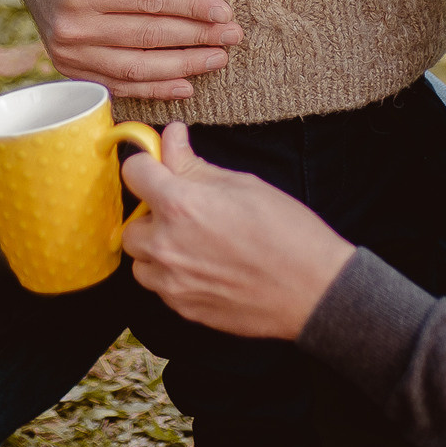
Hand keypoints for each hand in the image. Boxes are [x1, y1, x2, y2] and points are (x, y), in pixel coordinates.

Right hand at [13, 0, 241, 101]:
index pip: (150, 2)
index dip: (192, 7)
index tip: (226, 12)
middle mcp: (73, 25)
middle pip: (148, 36)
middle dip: (197, 37)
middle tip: (233, 36)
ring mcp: (68, 52)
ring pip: (136, 67)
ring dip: (182, 67)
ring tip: (218, 59)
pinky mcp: (68, 67)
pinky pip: (118, 84)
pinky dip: (154, 88)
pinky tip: (185, 85)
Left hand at [121, 125, 356, 339]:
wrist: (313, 290)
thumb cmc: (286, 231)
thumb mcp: (242, 184)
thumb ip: (194, 164)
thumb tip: (171, 138)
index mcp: (180, 206)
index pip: (134, 172)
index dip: (147, 164)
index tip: (159, 166)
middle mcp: (167, 246)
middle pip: (131, 225)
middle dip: (152, 215)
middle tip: (185, 212)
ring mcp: (172, 283)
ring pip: (140, 261)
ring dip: (157, 249)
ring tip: (194, 243)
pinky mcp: (183, 309)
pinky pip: (160, 288)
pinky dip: (172, 275)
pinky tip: (205, 267)